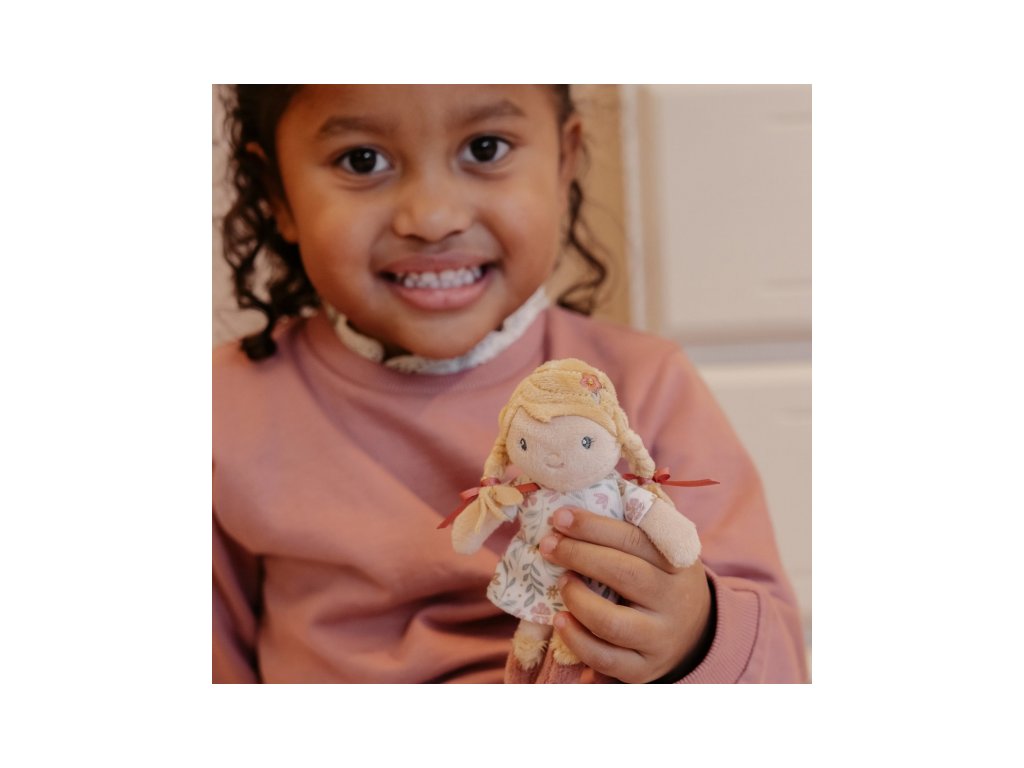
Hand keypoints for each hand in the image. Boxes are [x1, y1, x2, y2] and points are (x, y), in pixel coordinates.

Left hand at [539, 506, 713, 682]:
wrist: (693, 632)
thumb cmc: (662, 577)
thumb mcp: (662, 547)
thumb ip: (640, 519)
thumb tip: (603, 484)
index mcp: (677, 562)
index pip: (635, 539)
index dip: (594, 526)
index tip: (560, 516)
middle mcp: (673, 599)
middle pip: (625, 574)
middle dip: (580, 555)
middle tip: (548, 545)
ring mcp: (659, 637)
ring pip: (614, 623)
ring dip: (578, 600)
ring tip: (560, 583)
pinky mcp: (644, 669)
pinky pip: (606, 659)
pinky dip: (578, 640)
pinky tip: (560, 620)